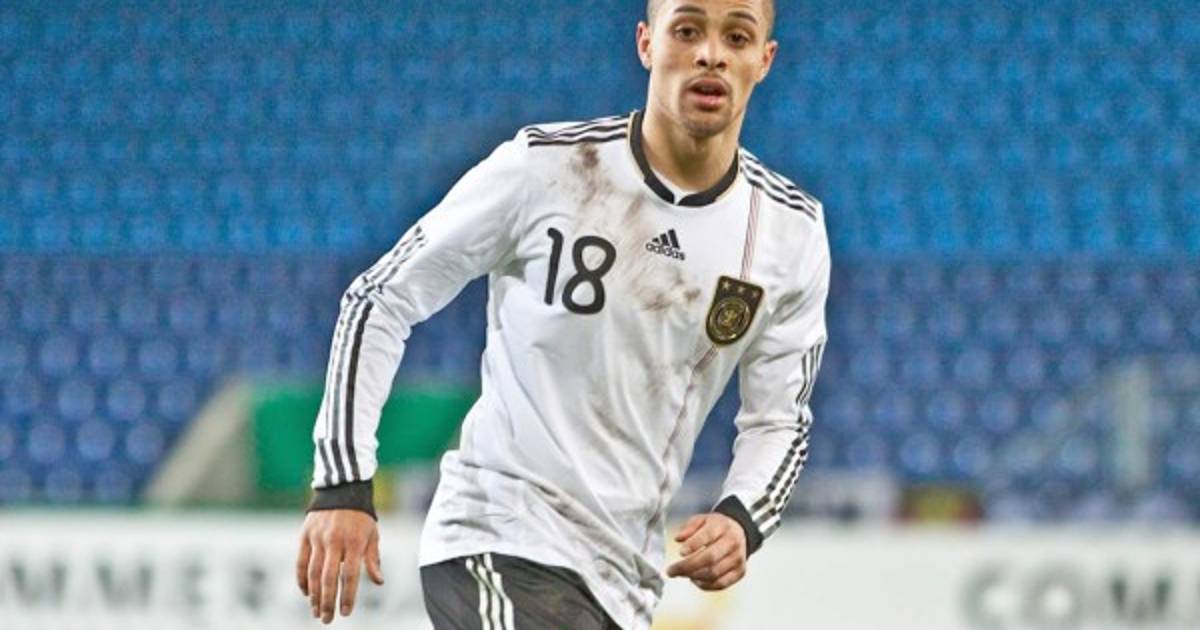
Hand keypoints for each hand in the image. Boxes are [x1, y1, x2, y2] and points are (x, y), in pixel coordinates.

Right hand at [296, 509, 384, 623]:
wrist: (343, 489)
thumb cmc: (361, 516)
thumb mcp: (372, 535)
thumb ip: (373, 559)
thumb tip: (379, 582)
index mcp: (355, 542)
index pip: (349, 576)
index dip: (346, 596)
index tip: (345, 612)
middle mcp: (335, 541)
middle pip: (328, 578)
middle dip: (327, 602)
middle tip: (327, 619)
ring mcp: (318, 538)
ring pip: (312, 573)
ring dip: (313, 595)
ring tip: (316, 611)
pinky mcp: (305, 535)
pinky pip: (301, 562)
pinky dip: (302, 580)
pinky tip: (306, 593)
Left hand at [665, 513, 747, 590]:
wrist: (739, 532)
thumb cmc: (716, 527)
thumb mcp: (701, 519)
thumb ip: (689, 527)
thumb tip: (678, 539)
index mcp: (722, 526)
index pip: (708, 535)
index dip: (693, 545)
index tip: (680, 552)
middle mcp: (732, 542)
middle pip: (710, 558)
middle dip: (688, 566)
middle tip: (671, 571)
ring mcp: (738, 558)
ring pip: (714, 573)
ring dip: (694, 576)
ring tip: (681, 574)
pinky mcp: (740, 572)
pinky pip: (721, 583)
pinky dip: (705, 585)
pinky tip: (695, 580)